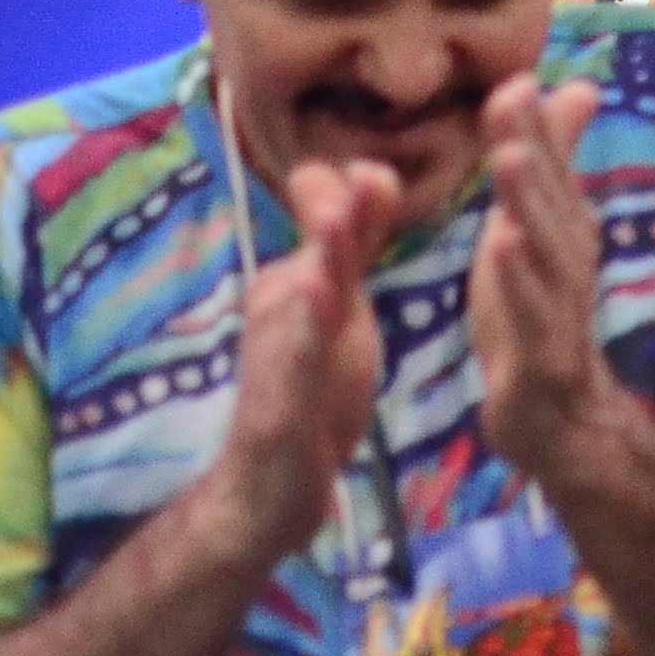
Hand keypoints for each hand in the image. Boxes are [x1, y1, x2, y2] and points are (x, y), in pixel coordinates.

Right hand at [213, 155, 399, 551]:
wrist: (273, 483)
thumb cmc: (315, 386)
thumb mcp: (343, 306)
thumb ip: (356, 245)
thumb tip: (373, 172)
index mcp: (304, 278)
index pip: (322, 214)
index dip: (347, 190)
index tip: (381, 177)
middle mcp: (283, 304)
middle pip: (312, 248)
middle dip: (334, 209)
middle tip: (371, 175)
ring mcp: (278, 353)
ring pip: (298, 299)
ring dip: (318, 261)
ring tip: (337, 224)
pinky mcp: (279, 407)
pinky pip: (293, 369)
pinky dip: (303, 339)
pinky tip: (317, 310)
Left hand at [469, 74, 616, 471]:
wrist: (560, 416)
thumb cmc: (538, 312)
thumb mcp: (540, 229)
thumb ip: (556, 159)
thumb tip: (579, 85)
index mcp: (564, 229)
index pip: (550, 169)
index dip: (534, 125)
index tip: (515, 78)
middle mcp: (570, 259)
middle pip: (549, 197)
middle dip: (531, 146)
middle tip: (511, 99)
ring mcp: (559, 305)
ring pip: (543, 248)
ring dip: (528, 202)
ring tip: (510, 158)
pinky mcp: (542, 353)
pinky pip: (530, 312)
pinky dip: (518, 277)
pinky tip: (502, 244)